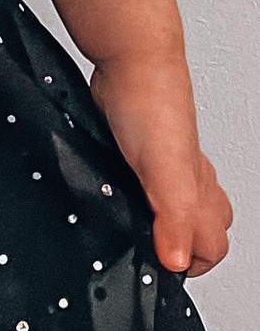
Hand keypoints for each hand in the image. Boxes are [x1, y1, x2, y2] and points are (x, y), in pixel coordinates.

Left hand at [88, 52, 232, 277]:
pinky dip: (137, 195)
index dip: (189, 265)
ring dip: (160, 222)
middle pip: (203, 228)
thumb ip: (174, 216)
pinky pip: (147, 182)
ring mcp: (164, 162)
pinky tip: (117, 191)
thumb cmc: (152, 104)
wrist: (128, 60)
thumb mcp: (164, 171)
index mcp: (199, 190)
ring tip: (136, 230)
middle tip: (150, 256)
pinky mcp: (138, 148)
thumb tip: (177, 261)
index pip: (213, 246)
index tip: (157, 270)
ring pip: (177, 204)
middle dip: (181, 249)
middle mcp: (188, 178)